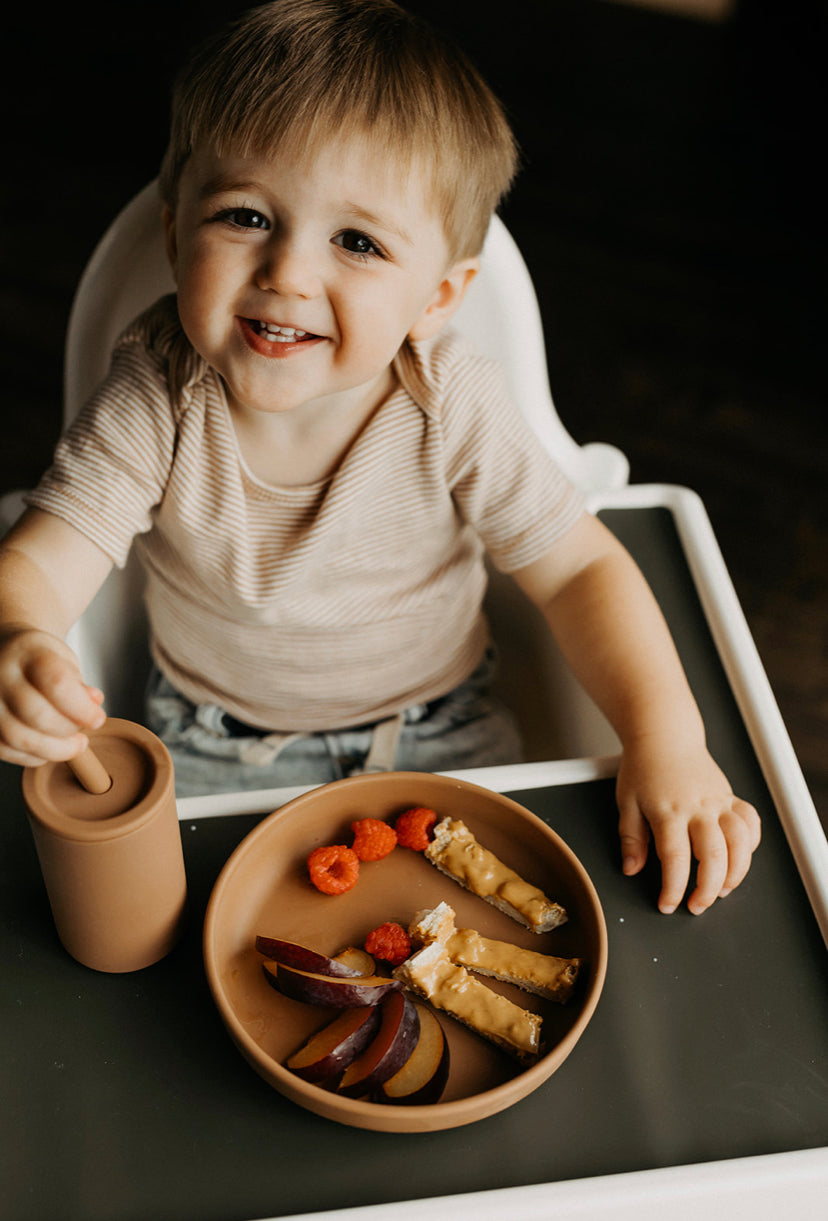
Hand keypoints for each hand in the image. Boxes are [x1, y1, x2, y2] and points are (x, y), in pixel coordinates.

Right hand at [0, 628, 105, 767]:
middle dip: (68, 731)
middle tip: (83, 735)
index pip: (57, 683)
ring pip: (20, 738)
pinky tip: (49, 748)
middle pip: (37, 714)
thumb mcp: (64, 660)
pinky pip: (7, 750)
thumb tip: (93, 704)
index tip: (98, 719)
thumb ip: (79, 684)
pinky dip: (34, 756)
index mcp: (28, 652)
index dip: (82, 708)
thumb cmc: (39, 659)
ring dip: (54, 750)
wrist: (5, 654)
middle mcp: (1, 676)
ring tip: (72, 745)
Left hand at [616, 734, 760, 914]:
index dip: (673, 888)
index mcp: (668, 811)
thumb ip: (631, 839)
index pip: (675, 858)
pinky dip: (751, 845)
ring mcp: (718, 801)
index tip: (667, 904)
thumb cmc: (643, 768)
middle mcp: (698, 807)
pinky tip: (738, 859)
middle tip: (697, 905)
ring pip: (741, 842)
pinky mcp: (730, 797)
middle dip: (708, 889)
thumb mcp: (626, 803)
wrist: (664, 736)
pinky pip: (751, 823)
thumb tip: (632, 870)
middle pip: (714, 855)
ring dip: (736, 872)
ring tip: (722, 890)